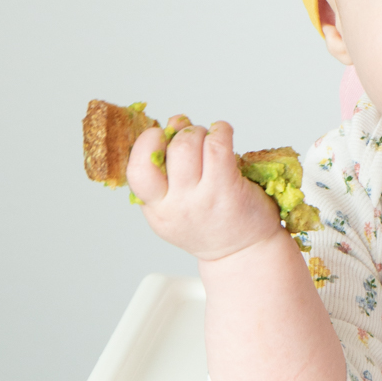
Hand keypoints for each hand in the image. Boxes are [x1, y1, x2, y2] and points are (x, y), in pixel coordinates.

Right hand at [126, 117, 283, 260]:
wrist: (245, 253)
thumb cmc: (213, 225)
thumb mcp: (176, 212)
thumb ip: (166, 181)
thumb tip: (171, 126)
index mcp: (156, 211)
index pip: (136, 172)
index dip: (145, 145)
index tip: (161, 137)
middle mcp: (174, 207)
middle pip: (163, 152)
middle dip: (177, 132)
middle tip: (191, 135)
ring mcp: (201, 199)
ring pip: (188, 145)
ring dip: (198, 131)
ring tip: (208, 137)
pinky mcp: (227, 190)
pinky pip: (218, 146)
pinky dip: (221, 130)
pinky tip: (224, 133)